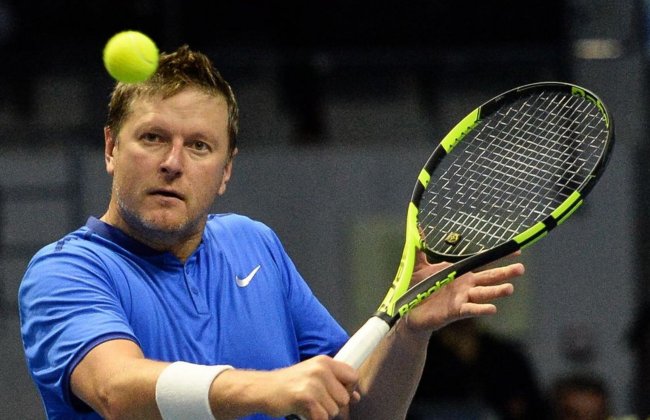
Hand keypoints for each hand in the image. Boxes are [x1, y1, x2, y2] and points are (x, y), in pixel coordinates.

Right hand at [213, 355, 359, 419]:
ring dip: (321, 412)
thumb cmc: (289, 383)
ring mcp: (314, 383)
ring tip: (307, 403)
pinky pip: (322, 417)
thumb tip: (357, 396)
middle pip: (344, 398)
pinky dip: (313, 418)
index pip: (353, 376)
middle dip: (332, 404)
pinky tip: (302, 410)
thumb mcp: (314, 377)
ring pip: (334, 410)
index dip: (349, 389)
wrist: (264, 388)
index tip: (336, 393)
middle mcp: (321, 369)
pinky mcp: (306, 398)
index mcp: (325, 362)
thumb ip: (336, 384)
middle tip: (315, 400)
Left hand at [403, 251, 523, 333]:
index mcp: (460, 272)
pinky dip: (481, 309)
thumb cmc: (416, 288)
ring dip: (496, 291)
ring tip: (510, 288)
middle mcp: (465, 285)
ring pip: (483, 294)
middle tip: (521, 268)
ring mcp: (461, 299)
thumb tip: (416, 228)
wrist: (408, 311)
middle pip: (489, 278)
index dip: (499, 256)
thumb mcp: (418, 265)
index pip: (482, 262)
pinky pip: (470, 310)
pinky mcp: (454, 312)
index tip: (517, 250)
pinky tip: (493, 308)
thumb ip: (420, 248)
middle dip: (505, 273)